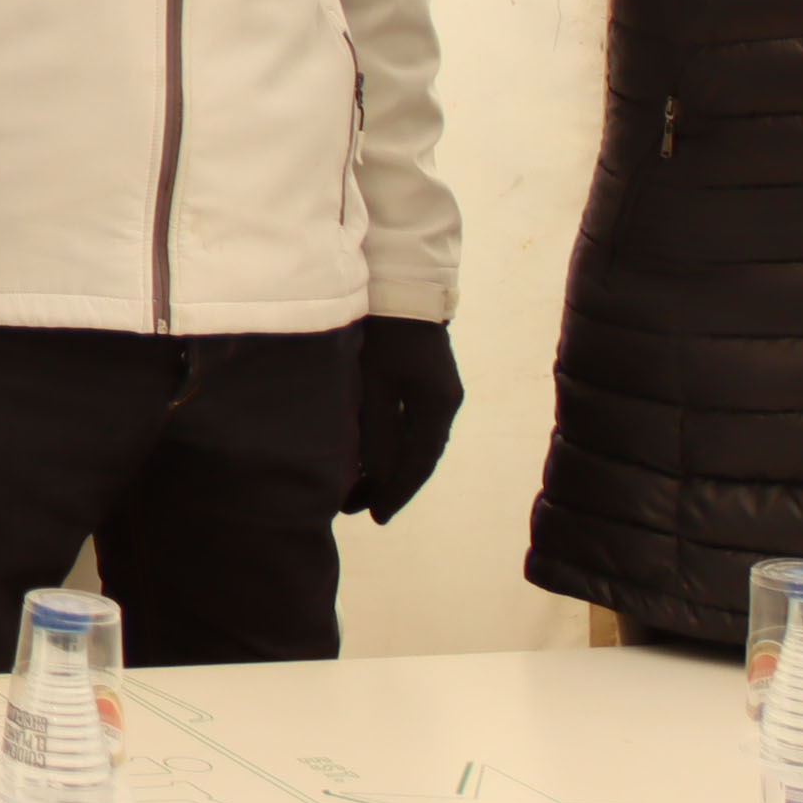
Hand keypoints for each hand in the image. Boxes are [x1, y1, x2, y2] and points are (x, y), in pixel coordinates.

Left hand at [346, 315, 464, 520]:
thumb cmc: (383, 333)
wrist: (400, 285)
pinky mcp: (425, 379)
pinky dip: (393, 444)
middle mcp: (444, 403)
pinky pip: (411, 424)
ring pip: (415, 441)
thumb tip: (375, 476)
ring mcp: (438, 390)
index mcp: (436, 407)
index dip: (395, 493)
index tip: (374, 516)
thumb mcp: (375, 384)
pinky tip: (371, 453)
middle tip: (358, 508)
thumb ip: (377, 431)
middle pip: (419, 456)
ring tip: (359, 487)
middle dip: (389, 484)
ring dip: (390, 465)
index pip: (418, 463)